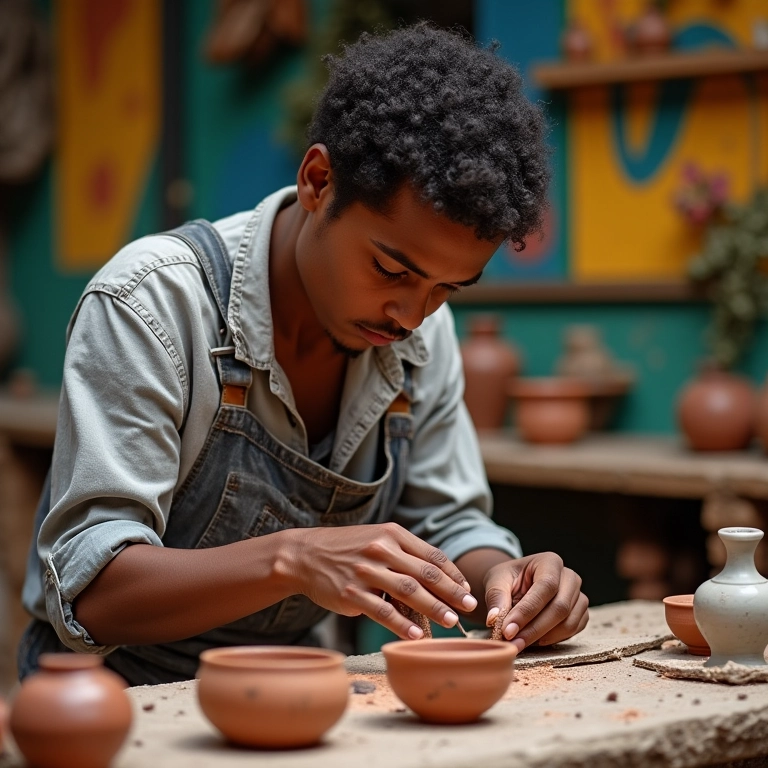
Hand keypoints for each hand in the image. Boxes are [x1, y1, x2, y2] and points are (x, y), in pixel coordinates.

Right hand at [288, 522, 478, 639]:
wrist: (305, 554)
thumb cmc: (348, 548)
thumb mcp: (377, 538)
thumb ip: (405, 554)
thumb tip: (439, 577)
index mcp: (392, 535)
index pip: (432, 555)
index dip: (453, 574)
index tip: (467, 589)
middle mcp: (381, 550)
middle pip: (425, 573)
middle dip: (451, 592)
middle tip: (470, 607)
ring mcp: (365, 572)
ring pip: (408, 592)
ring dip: (433, 608)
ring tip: (451, 621)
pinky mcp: (351, 593)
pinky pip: (381, 611)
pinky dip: (402, 624)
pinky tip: (417, 634)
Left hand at [483, 552, 587, 650]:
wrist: (517, 585)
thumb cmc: (508, 580)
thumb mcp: (496, 581)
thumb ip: (496, 597)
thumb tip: (494, 619)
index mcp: (550, 562)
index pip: (545, 587)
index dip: (527, 611)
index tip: (508, 630)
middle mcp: (569, 577)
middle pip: (560, 607)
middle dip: (534, 629)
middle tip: (513, 643)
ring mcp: (578, 595)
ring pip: (568, 623)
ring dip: (543, 637)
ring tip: (520, 642)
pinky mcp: (581, 613)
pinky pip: (573, 631)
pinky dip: (553, 639)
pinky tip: (534, 640)